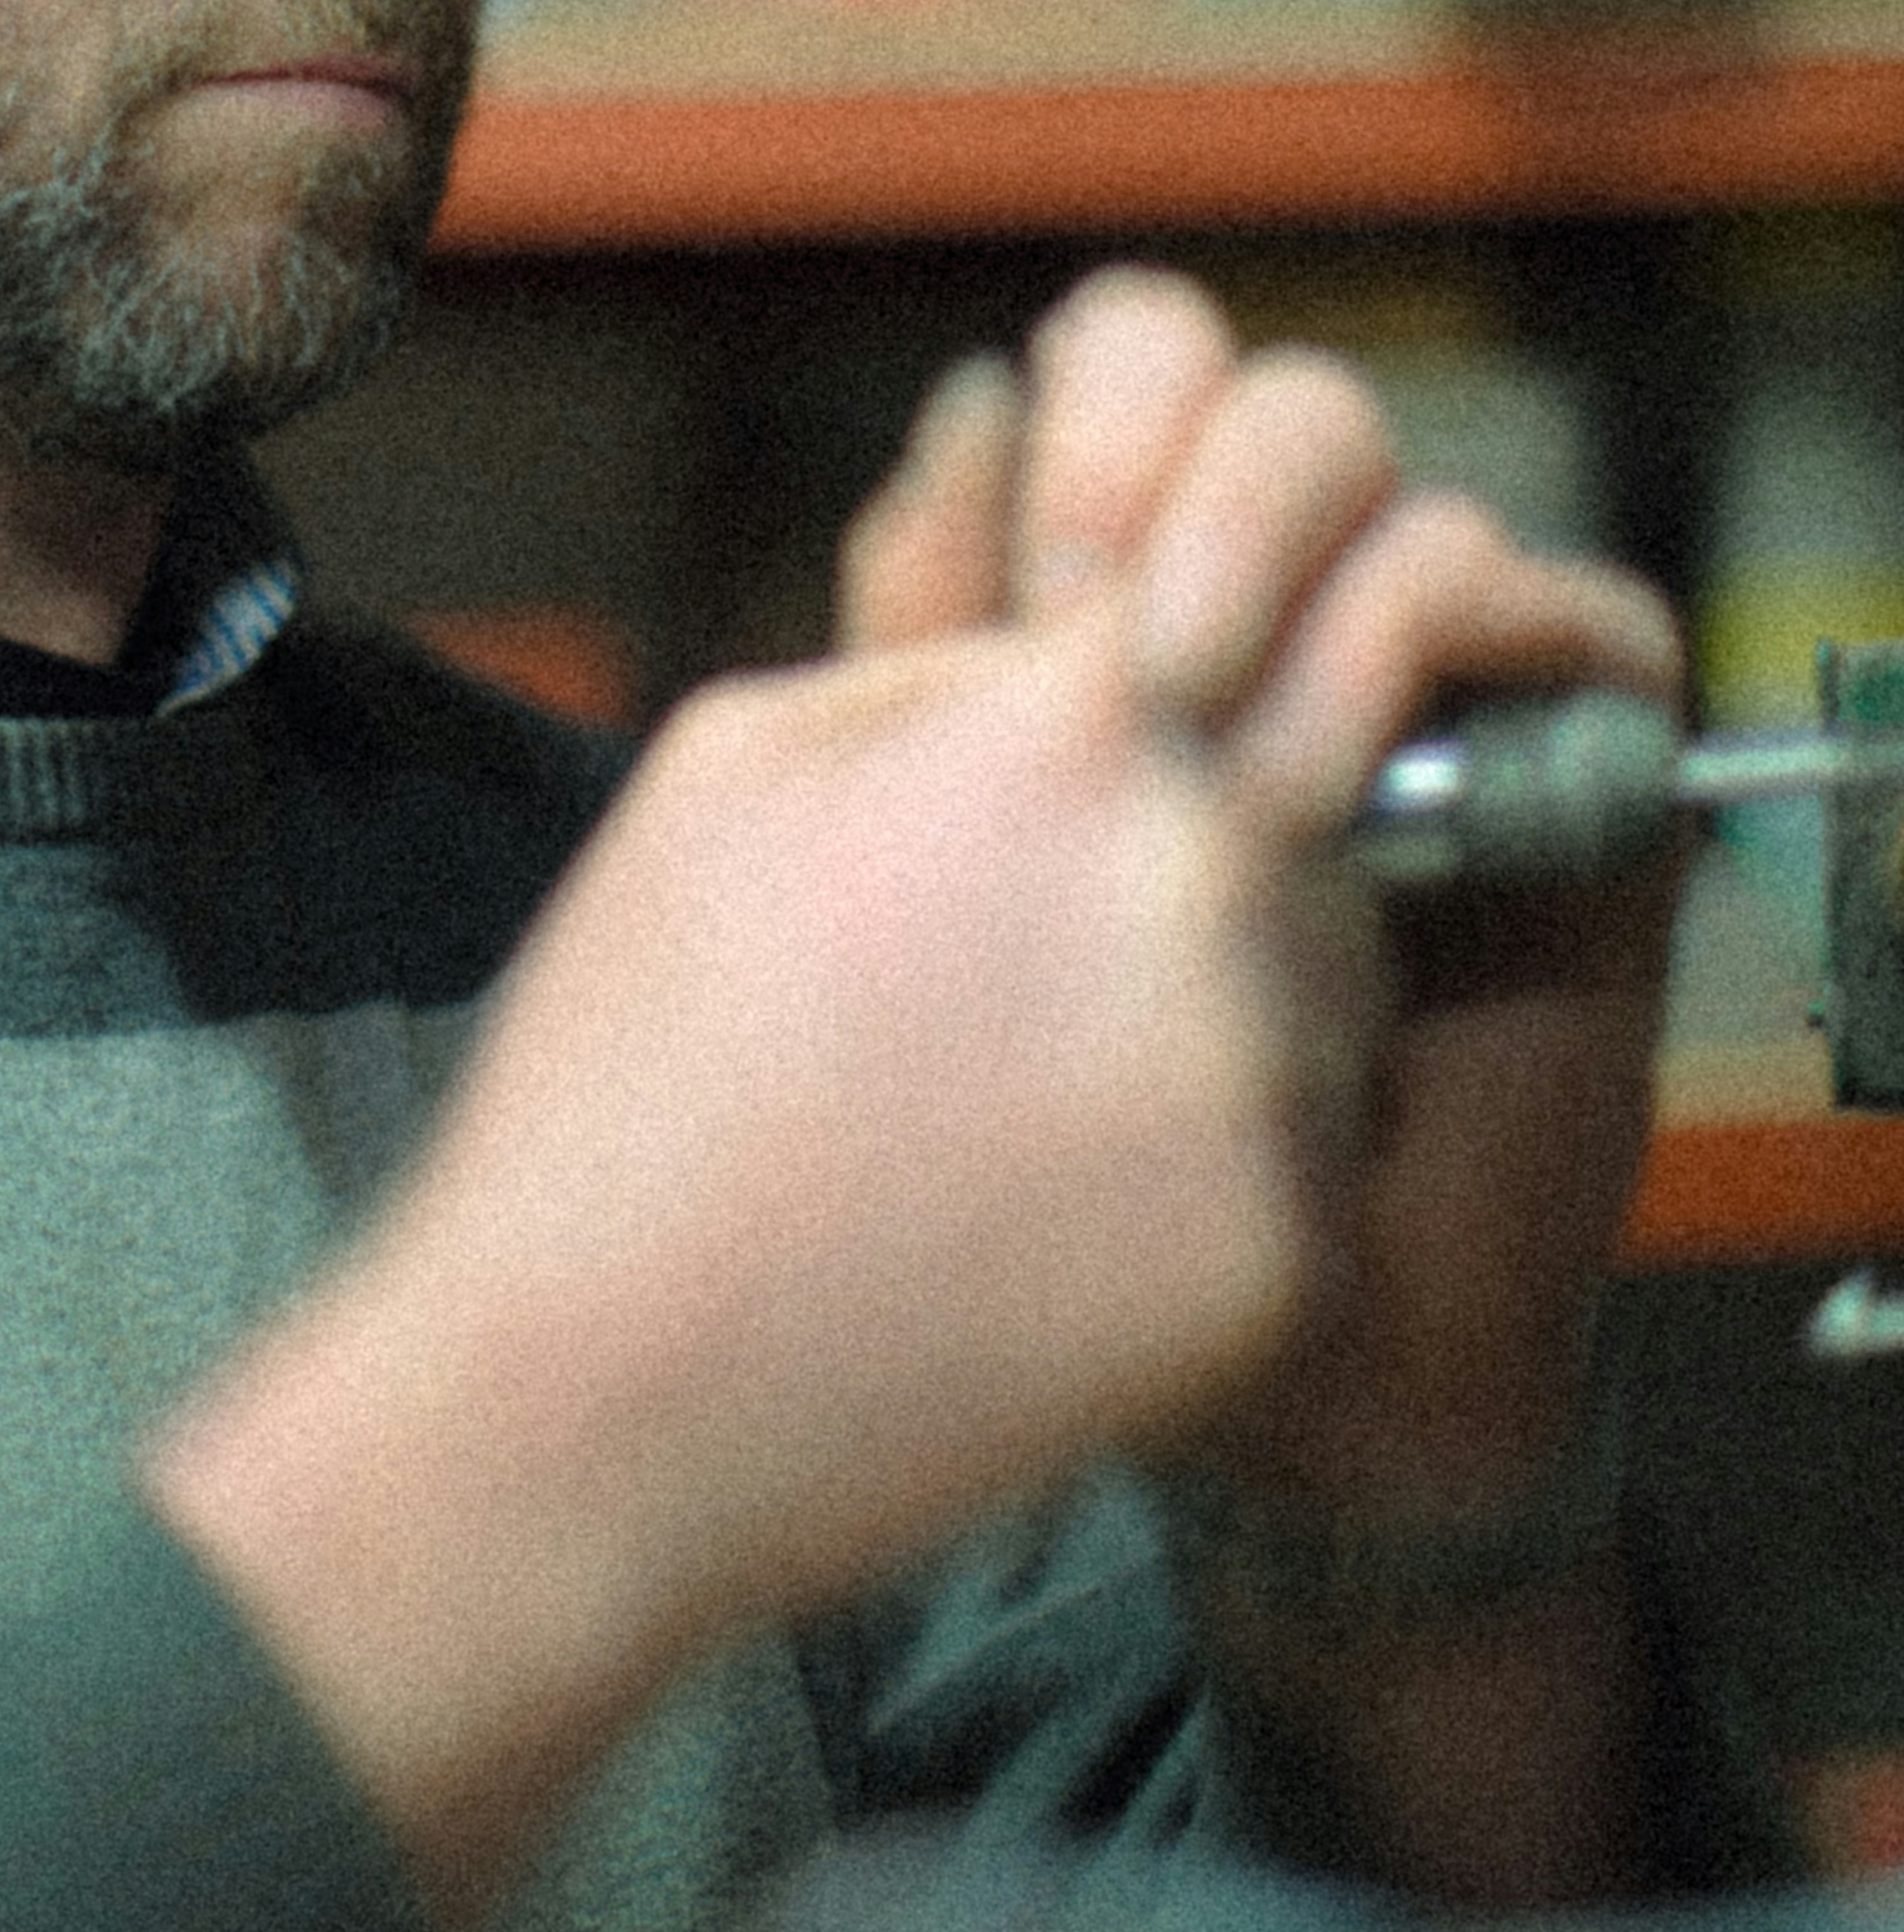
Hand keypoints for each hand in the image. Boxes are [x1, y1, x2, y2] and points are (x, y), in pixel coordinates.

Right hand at [147, 267, 1637, 1915]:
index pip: (1279, 582)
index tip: (1214, 666)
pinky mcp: (1291, 1256)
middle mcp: (1209, 875)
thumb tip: (1058, 544)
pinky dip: (1215, 1169)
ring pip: (1335, 973)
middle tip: (1094, 911)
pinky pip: (1309, 1153)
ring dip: (1234, 996)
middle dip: (1249, 814)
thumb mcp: (741, 755)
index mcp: (1069, 721)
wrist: (595, 1387)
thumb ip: (944, 636)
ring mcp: (1266, 1076)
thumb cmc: (635, 1049)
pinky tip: (1044, 1211)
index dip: (1249, 614)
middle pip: (1330, 780)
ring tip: (1022, 1084)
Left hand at [844, 267, 1683, 1529]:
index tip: (1034, 559)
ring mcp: (1422, 698)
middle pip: (1268, 405)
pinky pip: (1583, 626)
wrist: (1256, 1366)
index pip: (1132, 382)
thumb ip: (926, 638)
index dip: (1099, 408)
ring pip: (1399, 496)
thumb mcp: (921, 868)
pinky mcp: (1564, 785)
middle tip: (1122, 621)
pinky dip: (1508, 619)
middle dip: (1195, 458)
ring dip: (1308, 538)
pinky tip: (1398, 684)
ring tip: (1194, 680)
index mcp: (1114, 605)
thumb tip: (972, 400)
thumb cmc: (1038, 1130)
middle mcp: (1275, 623)